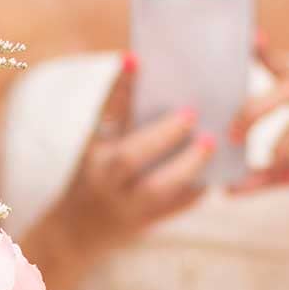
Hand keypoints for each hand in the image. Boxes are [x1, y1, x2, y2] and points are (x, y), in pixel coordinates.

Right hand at [54, 52, 214, 249]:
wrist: (75, 232)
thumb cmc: (94, 175)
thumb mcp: (96, 147)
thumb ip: (123, 120)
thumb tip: (162, 79)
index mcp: (92, 149)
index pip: (105, 113)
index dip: (121, 85)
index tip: (136, 57)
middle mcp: (103, 177)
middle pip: (129, 156)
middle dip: (163, 134)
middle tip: (191, 113)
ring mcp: (123, 204)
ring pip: (157, 187)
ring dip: (187, 165)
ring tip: (209, 143)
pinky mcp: (144, 223)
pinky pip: (175, 207)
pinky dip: (195, 189)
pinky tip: (213, 172)